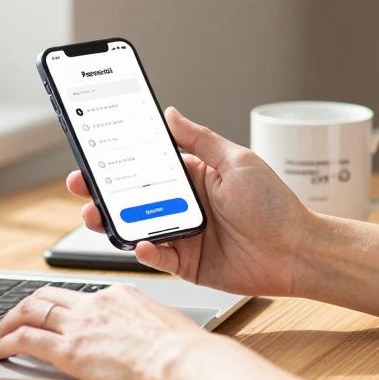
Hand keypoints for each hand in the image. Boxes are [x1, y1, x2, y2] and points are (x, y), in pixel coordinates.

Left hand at [0, 284, 210, 379]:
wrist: (182, 360)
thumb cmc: (183, 351)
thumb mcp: (162, 325)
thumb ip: (142, 326)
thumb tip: (142, 338)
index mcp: (118, 295)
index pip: (78, 295)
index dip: (57, 303)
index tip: (50, 312)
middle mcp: (94, 303)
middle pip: (47, 296)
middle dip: (25, 306)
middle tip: (14, 318)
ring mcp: (79, 325)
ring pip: (30, 312)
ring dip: (9, 322)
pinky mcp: (69, 350)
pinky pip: (27, 339)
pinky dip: (7, 342)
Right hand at [70, 107, 310, 296]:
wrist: (297, 252)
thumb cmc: (274, 205)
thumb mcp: (236, 161)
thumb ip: (199, 139)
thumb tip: (171, 113)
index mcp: (193, 178)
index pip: (146, 167)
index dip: (118, 162)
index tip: (93, 155)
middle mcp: (183, 207)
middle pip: (132, 199)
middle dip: (102, 193)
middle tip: (81, 186)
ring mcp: (183, 236)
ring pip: (137, 229)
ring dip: (113, 222)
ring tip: (95, 216)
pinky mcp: (188, 265)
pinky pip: (158, 258)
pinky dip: (145, 252)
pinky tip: (139, 243)